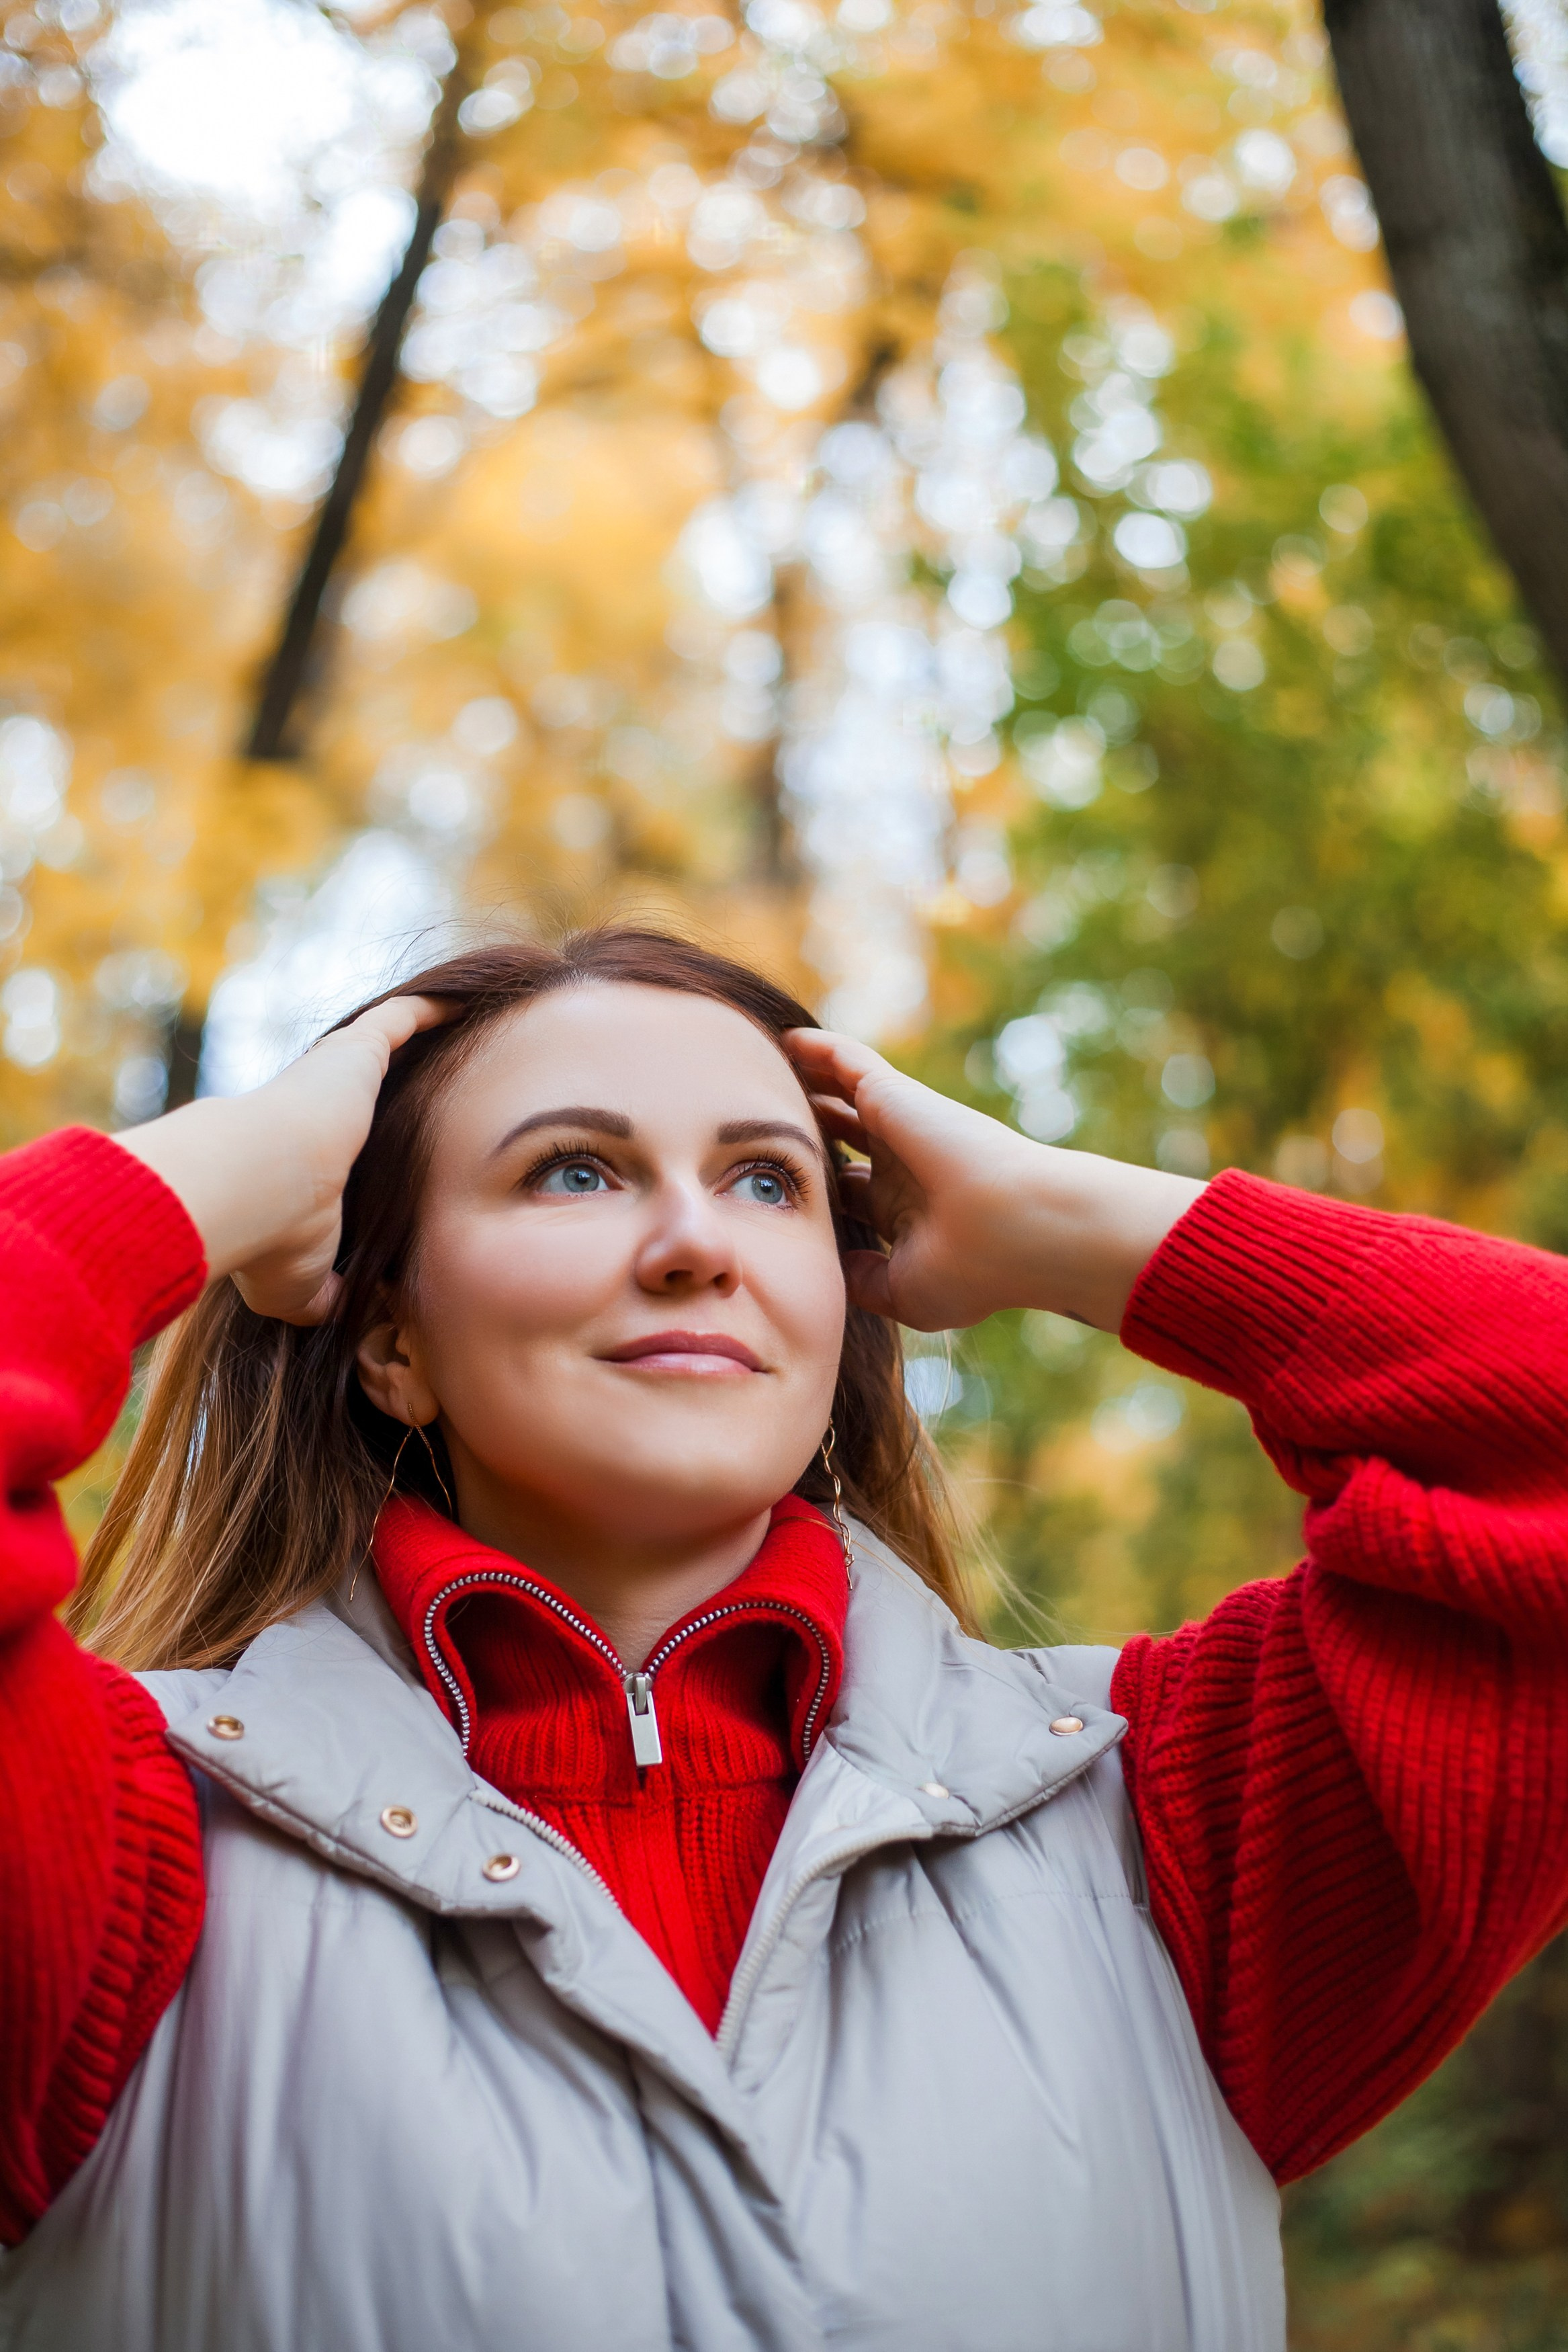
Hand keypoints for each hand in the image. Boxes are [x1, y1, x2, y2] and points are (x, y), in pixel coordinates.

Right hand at [117, 997, 448, 1324]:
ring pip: (382, 1046)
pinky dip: (432, 1009)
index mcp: (302, 1159)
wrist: (253, 1189)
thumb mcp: (301, 1286)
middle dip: (393, 1088)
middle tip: (440, 1092)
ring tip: (461, 1035)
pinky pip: (402, 1019)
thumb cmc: (273, 1242)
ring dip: (418, 1039)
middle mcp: (314, 1109)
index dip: (360, 1147)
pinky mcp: (354, 1051)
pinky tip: (464, 1002)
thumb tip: (347, 1314)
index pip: (337, 1144)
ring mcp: (333, 1075)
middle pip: (362, 1090)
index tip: (394, 1157)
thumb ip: (327, 1294)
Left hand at [785, 1029, 1204, 1333]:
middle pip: (845, 1142)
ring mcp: (901, 1127)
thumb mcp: (905, 1292)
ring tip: (764, 1074)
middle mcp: (903, 1165)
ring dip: (809, 1087)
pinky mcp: (896, 1096)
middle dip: (811, 1136)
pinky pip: (848, 1061)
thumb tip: (832, 1266)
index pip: (853, 1194)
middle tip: (760, 1128)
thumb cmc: (972, 1269)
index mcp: (906, 1211)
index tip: (780, 1193)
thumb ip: (863, 1280)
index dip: (821, 1190)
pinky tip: (785, 1040)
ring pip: (844, 1098)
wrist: (1016, 1230)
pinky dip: (818, 1049)